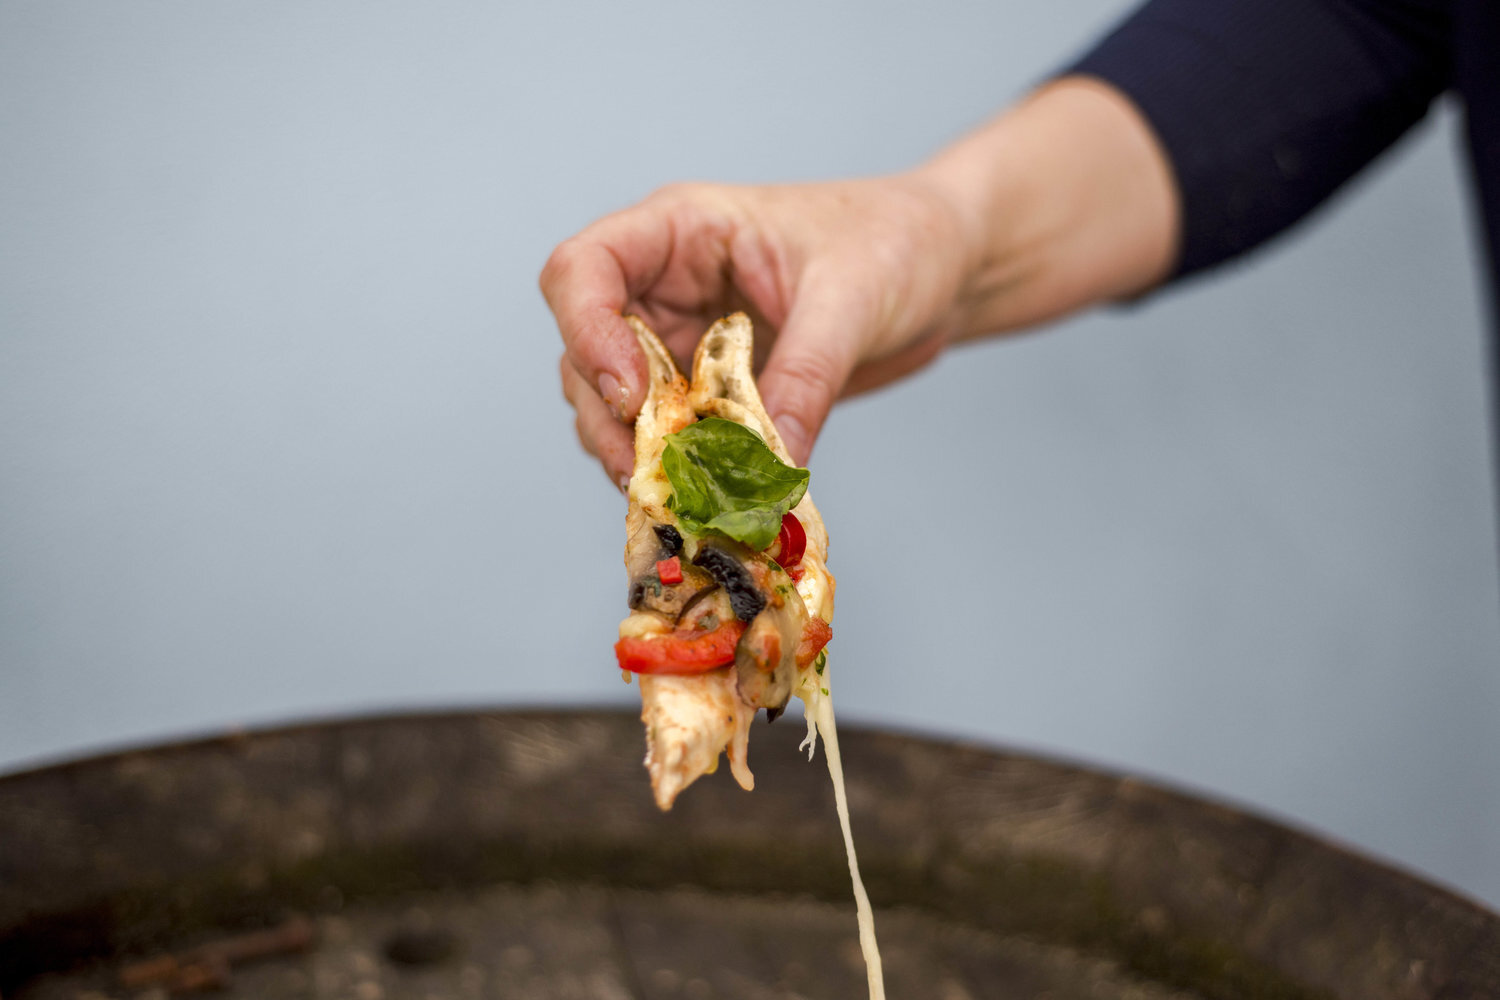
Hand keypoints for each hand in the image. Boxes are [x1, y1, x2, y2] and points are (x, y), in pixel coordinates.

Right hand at [541, 175, 973, 487]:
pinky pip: (672, 435)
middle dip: (608, 419)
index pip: (584, 269)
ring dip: (638, 454)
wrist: (941, 268)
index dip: (585, 331)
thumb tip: (771, 462)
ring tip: (682, 498)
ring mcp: (684, 339)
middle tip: (651, 475)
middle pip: (585, 352)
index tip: (628, 394)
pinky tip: (713, 500)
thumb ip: (806, 376)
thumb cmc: (897, 241)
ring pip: (615, 405)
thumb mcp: (854, 299)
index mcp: (683, 231)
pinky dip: (682, 471)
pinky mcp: (711, 390)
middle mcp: (666, 284)